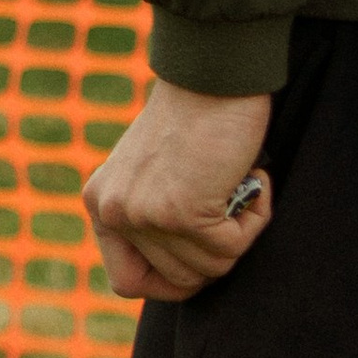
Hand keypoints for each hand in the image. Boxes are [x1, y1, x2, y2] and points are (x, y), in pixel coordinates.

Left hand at [83, 81, 274, 304]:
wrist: (214, 74)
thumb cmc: (198, 116)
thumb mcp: (155, 173)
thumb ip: (154, 215)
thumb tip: (187, 273)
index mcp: (100, 203)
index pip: (127, 283)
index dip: (171, 283)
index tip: (201, 256)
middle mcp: (114, 213)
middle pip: (177, 282)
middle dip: (215, 254)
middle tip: (229, 209)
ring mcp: (146, 216)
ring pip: (210, 269)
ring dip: (239, 234)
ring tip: (242, 185)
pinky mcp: (182, 213)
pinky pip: (233, 247)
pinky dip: (256, 217)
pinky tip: (255, 179)